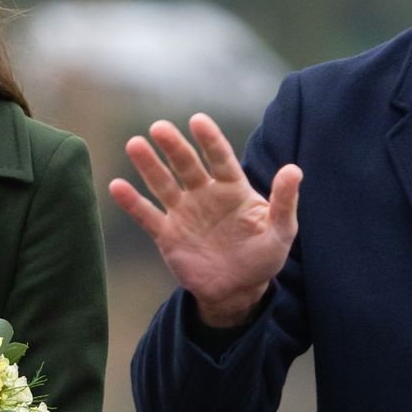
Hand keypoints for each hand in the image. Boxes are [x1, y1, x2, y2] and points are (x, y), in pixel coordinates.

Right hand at [109, 113, 301, 326]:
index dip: (210, 140)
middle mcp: (205, 194)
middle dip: (174, 147)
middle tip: (159, 127)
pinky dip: (132, 202)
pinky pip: (147, 215)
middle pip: (187, 165)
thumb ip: (284, 201)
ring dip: (149, 165)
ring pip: (163, 184)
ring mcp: (183, 212)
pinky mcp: (167, 234)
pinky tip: (117, 186)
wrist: (237, 291)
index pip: (220, 158)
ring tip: (134, 144)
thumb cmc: (262, 257)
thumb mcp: (281, 232)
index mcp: (233, 188)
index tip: (198, 121)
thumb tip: (294, 169)